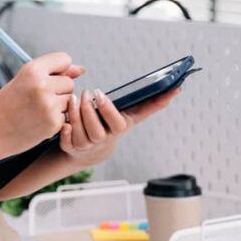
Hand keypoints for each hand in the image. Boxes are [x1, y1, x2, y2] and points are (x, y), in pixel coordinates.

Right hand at [0, 52, 84, 159]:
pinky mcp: (54, 122)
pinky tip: (38, 123)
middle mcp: (42, 84)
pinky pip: (66, 116)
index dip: (59, 70)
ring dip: (59, 106)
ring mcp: (49, 104)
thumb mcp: (23, 82)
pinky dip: (56, 120)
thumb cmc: (6, 105)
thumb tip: (80, 70)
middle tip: (37, 100)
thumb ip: (52, 73)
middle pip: (69, 82)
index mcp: (32, 69)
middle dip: (59, 90)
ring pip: (70, 100)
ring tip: (37, 111)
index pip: (64, 59)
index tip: (48, 79)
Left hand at [59, 87, 181, 168]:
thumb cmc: (110, 125)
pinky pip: (67, 143)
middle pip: (97, 130)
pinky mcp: (72, 149)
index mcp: (118, 128)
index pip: (118, 123)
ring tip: (74, 98)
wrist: (90, 151)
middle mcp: (103, 139)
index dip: (109, 110)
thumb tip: (176, 89)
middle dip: (89, 110)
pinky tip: (64, 123)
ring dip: (75, 115)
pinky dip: (65, 132)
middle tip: (85, 92)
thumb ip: (149, 104)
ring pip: (81, 134)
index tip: (100, 95)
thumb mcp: (129, 114)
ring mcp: (88, 146)